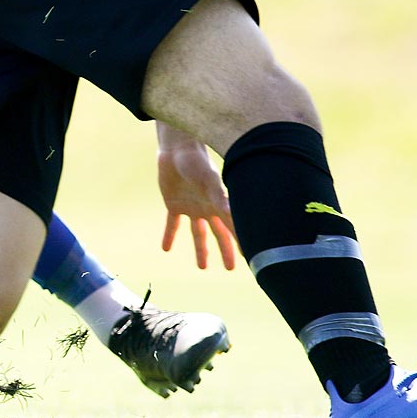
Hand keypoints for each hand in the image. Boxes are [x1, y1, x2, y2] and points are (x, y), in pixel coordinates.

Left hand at [156, 133, 237, 269]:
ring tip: (202, 267)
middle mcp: (207, 208)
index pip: (232, 228)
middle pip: (218, 234)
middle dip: (225, 251)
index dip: (240, 243)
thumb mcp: (209, 182)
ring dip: (200, 249)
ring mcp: (191, 207)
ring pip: (198, 233)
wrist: (177, 149)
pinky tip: (165, 248)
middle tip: (230, 268)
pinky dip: (169, 235)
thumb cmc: (196, 162)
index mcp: (218, 205)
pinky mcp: (174, 204)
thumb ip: (220, 198)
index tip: (251, 259)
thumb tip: (233, 213)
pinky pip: (172, 224)